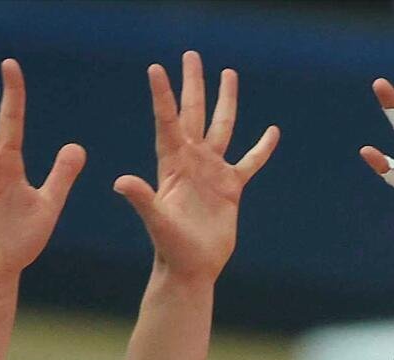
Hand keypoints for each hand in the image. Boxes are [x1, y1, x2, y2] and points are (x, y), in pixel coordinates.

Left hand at [114, 51, 279, 282]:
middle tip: (191, 56)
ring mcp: (211, 172)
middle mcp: (191, 161)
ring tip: (228, 74)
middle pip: (193, 113)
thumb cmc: (171, 249)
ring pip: (221, 128)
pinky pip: (249, 162)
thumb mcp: (157, 222)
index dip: (162, 96)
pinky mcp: (230, 188)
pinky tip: (272, 131)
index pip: (167, 122)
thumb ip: (142, 199)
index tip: (156, 69)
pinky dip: (261, 148)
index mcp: (172, 164)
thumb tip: (121, 182)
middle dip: (193, 85)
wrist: (191, 269)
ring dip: (225, 102)